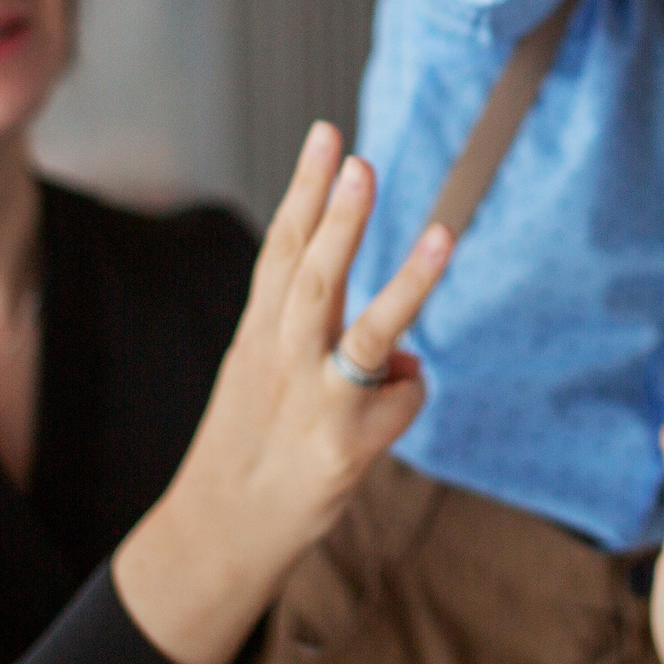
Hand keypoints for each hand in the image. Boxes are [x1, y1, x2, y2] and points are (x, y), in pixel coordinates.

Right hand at [112, 121, 451, 663]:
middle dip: (339, 218)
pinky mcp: (347, 446)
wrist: (220, 532)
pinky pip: (404, 397)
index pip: (281, 246)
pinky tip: (386, 409)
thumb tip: (401, 343)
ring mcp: (317, 402)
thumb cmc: (249, 442)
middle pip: (313, 277)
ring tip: (443, 237)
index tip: (328, 132)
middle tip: (362, 162)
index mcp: (257, 331)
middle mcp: (282, 359)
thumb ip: (309, 333)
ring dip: (406, 283)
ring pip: (365, 334)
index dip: (305, 188)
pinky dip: (406, 394)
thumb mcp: (258, 372)